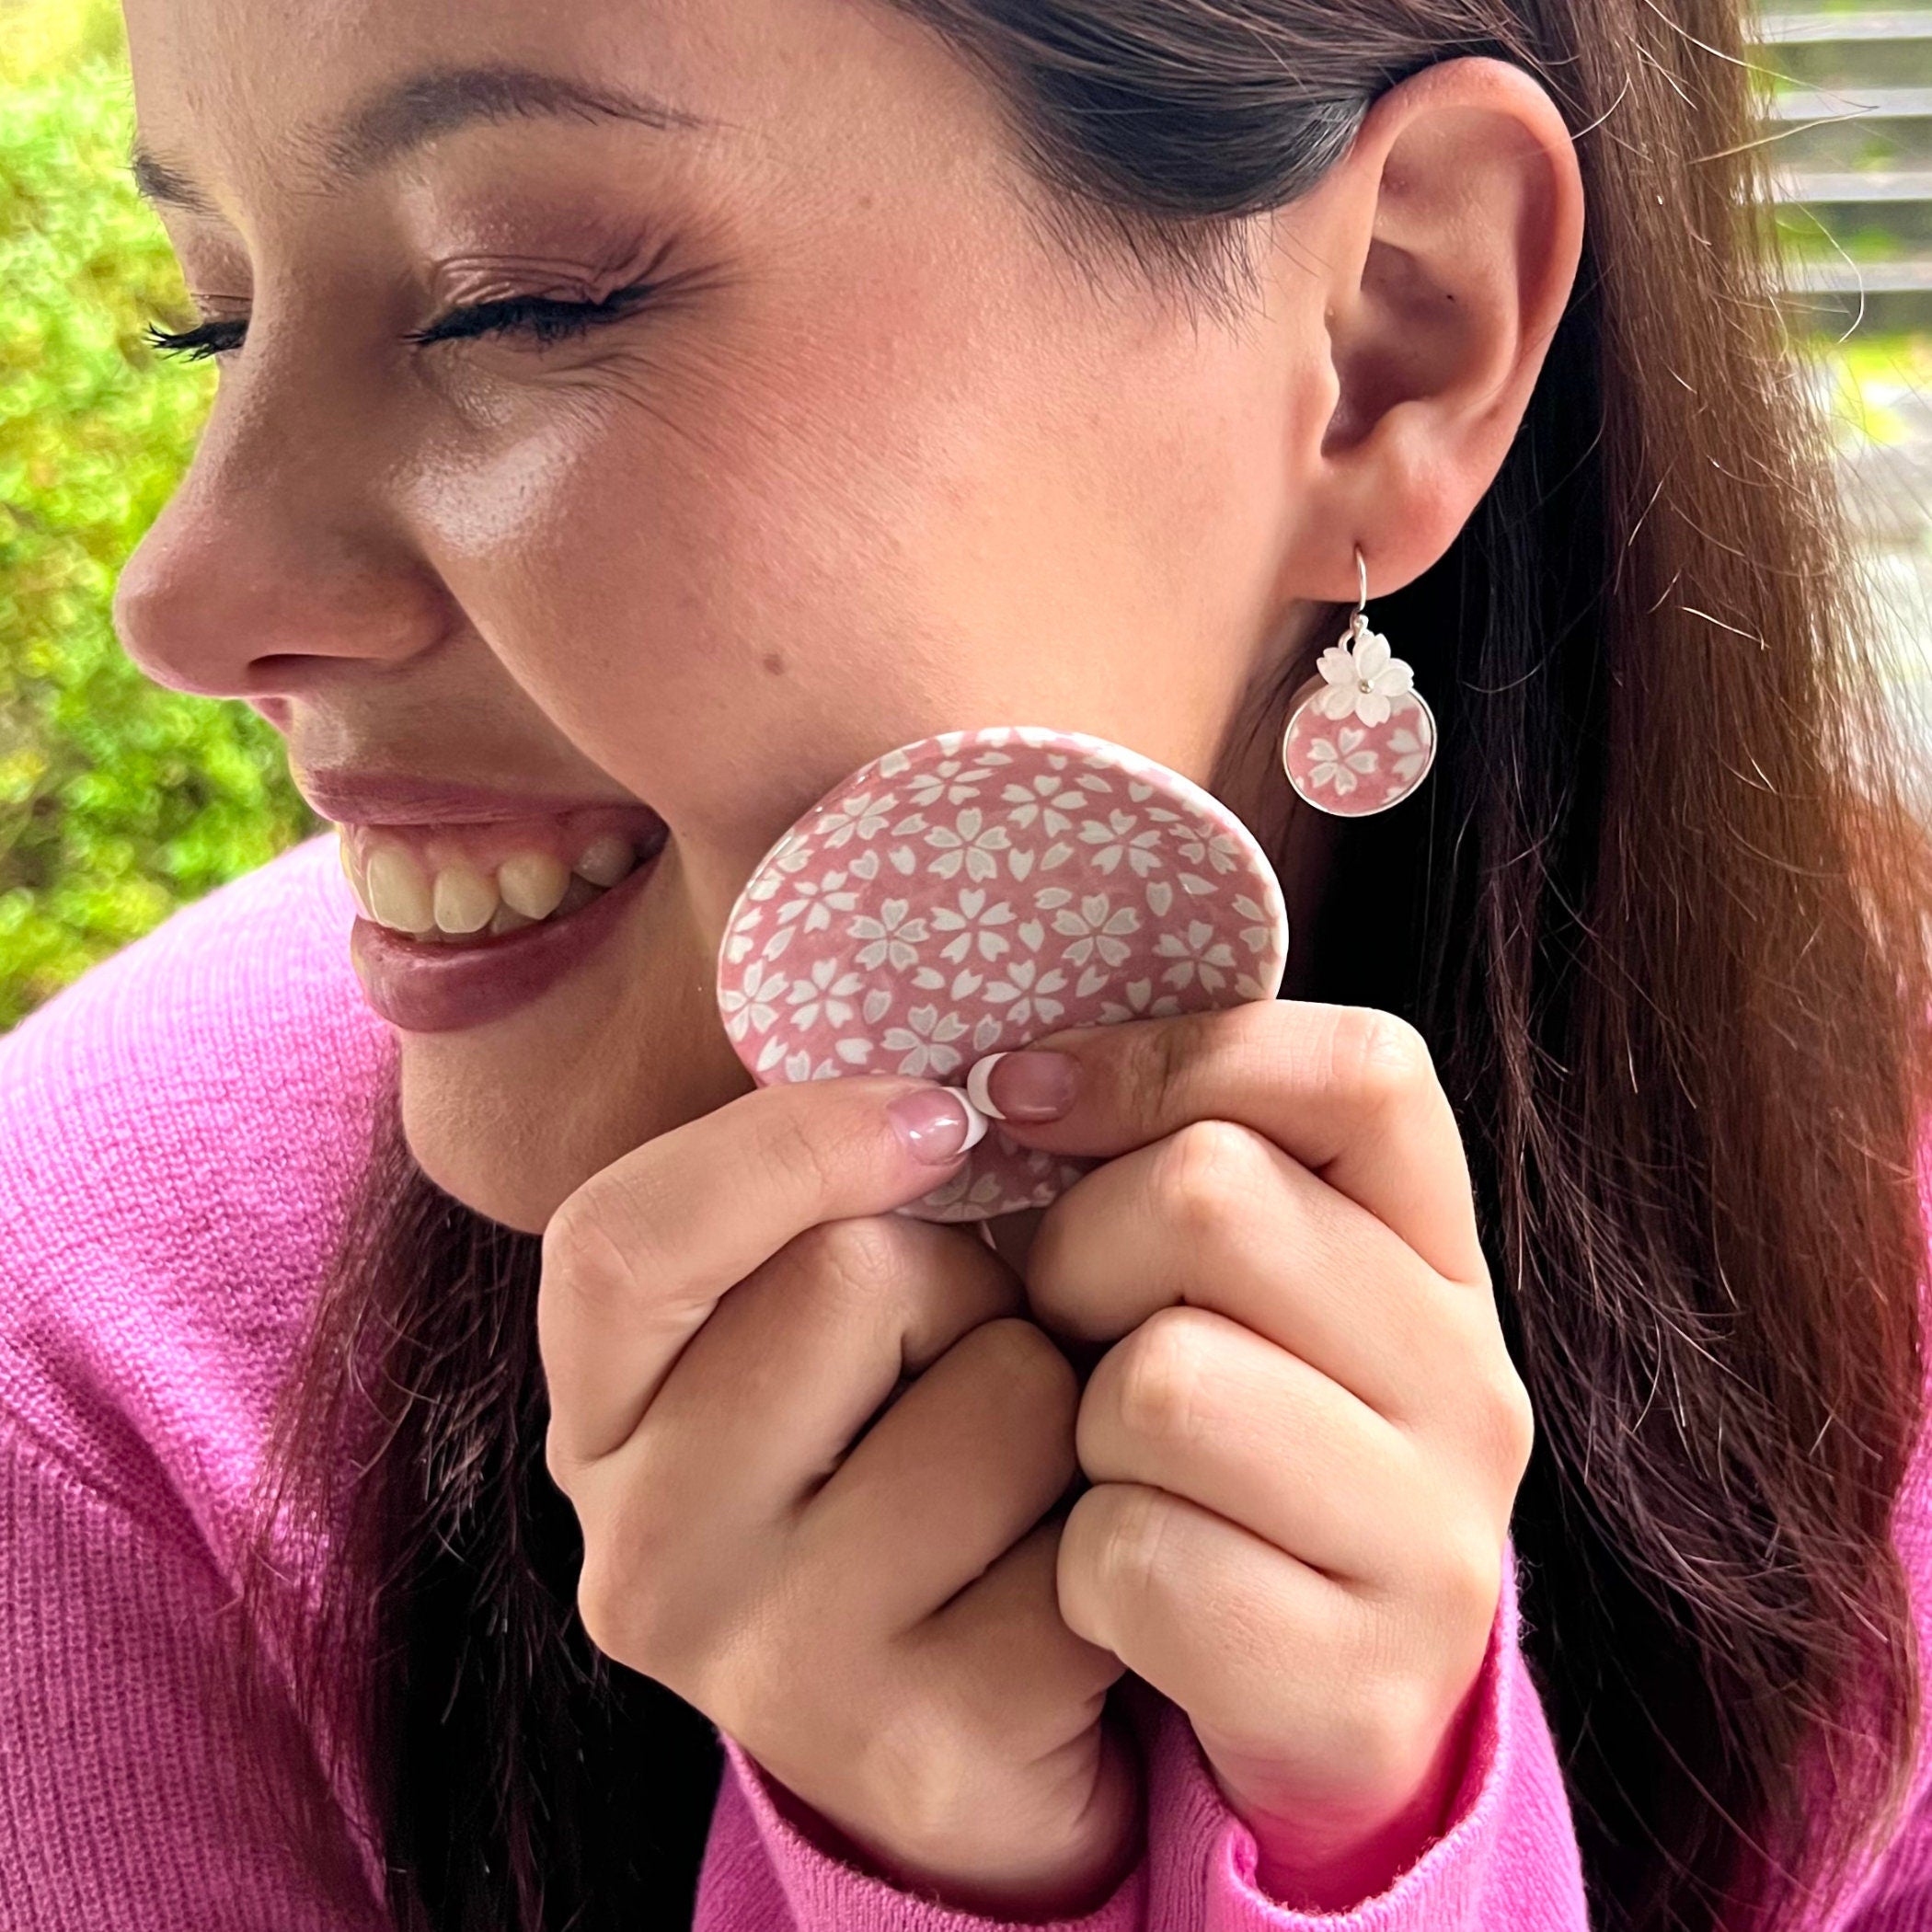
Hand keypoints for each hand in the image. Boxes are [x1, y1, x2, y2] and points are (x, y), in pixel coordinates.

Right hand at [537, 1074, 1139, 1918]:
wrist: (991, 1720)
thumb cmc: (915, 1450)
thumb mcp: (831, 1317)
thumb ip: (835, 1190)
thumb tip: (969, 1065)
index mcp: (602, 1421)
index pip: (619, 1240)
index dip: (786, 1144)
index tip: (938, 1119)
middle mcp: (642, 1555)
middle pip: (845, 1281)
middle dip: (971, 1284)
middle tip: (975, 1361)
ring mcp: (764, 1668)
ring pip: (992, 1394)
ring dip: (1058, 1398)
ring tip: (1030, 1470)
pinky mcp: (914, 1749)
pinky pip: (1085, 1531)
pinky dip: (1117, 1511)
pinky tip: (1076, 1568)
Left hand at [979, 1003, 1532, 1907]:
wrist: (1298, 1706)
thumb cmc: (1219, 1452)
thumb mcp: (1224, 1290)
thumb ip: (1177, 1163)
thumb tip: (1014, 1083)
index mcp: (1441, 1259)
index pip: (1361, 1072)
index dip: (1172, 1058)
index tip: (1031, 1101)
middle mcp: (1470, 1385)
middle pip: (1213, 1197)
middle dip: (1079, 1254)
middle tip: (1070, 1332)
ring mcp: (1433, 1544)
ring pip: (1161, 1381)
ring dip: (1079, 1428)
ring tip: (1108, 1467)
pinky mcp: (1359, 1688)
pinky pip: (1133, 1556)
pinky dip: (1078, 1571)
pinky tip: (1120, 1588)